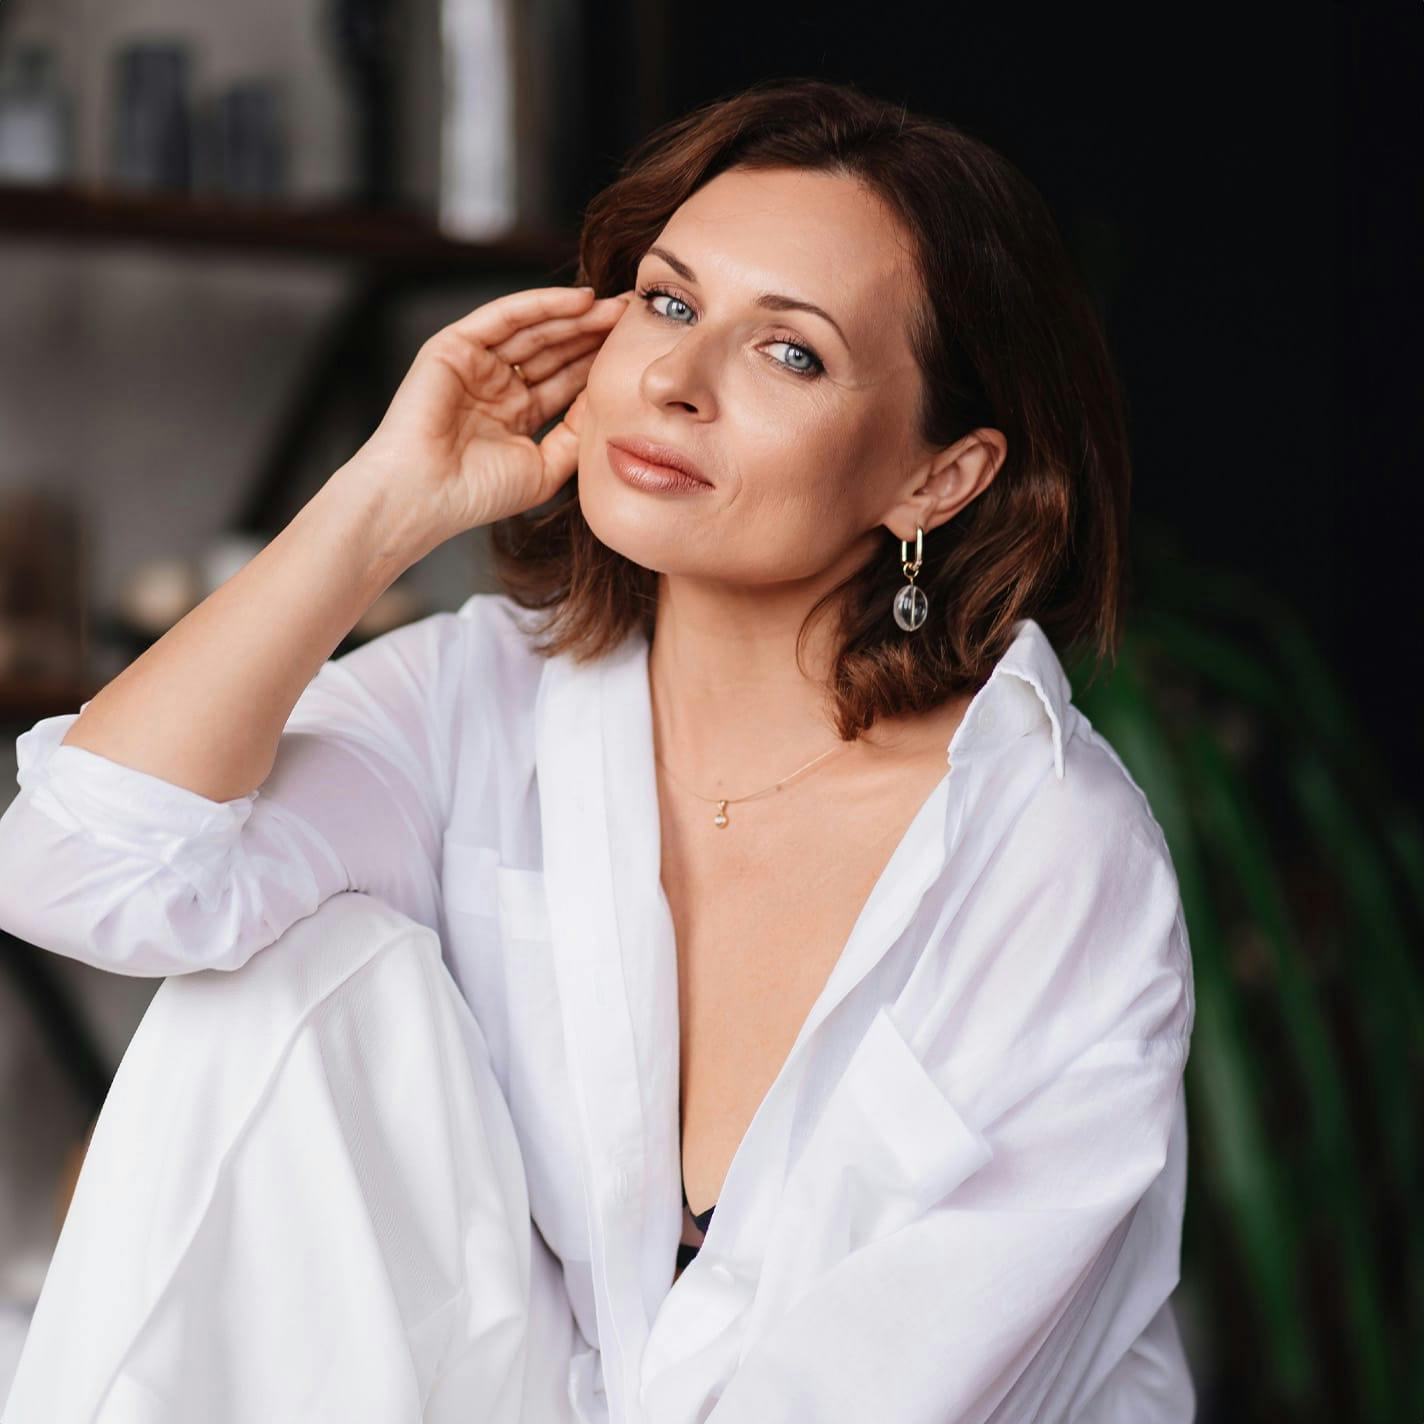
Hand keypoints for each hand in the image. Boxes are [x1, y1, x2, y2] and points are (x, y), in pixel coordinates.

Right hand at [346, 284, 629, 541]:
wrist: (425, 497)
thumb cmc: (476, 494)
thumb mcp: (545, 467)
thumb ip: (576, 436)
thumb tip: (611, 405)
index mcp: (515, 414)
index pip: (566, 379)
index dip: (600, 363)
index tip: (639, 352)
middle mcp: (496, 385)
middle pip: (555, 350)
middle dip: (595, 332)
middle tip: (638, 316)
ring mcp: (475, 364)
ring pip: (535, 330)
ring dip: (577, 315)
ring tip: (618, 306)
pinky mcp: (454, 346)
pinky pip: (505, 316)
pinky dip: (542, 305)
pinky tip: (581, 300)